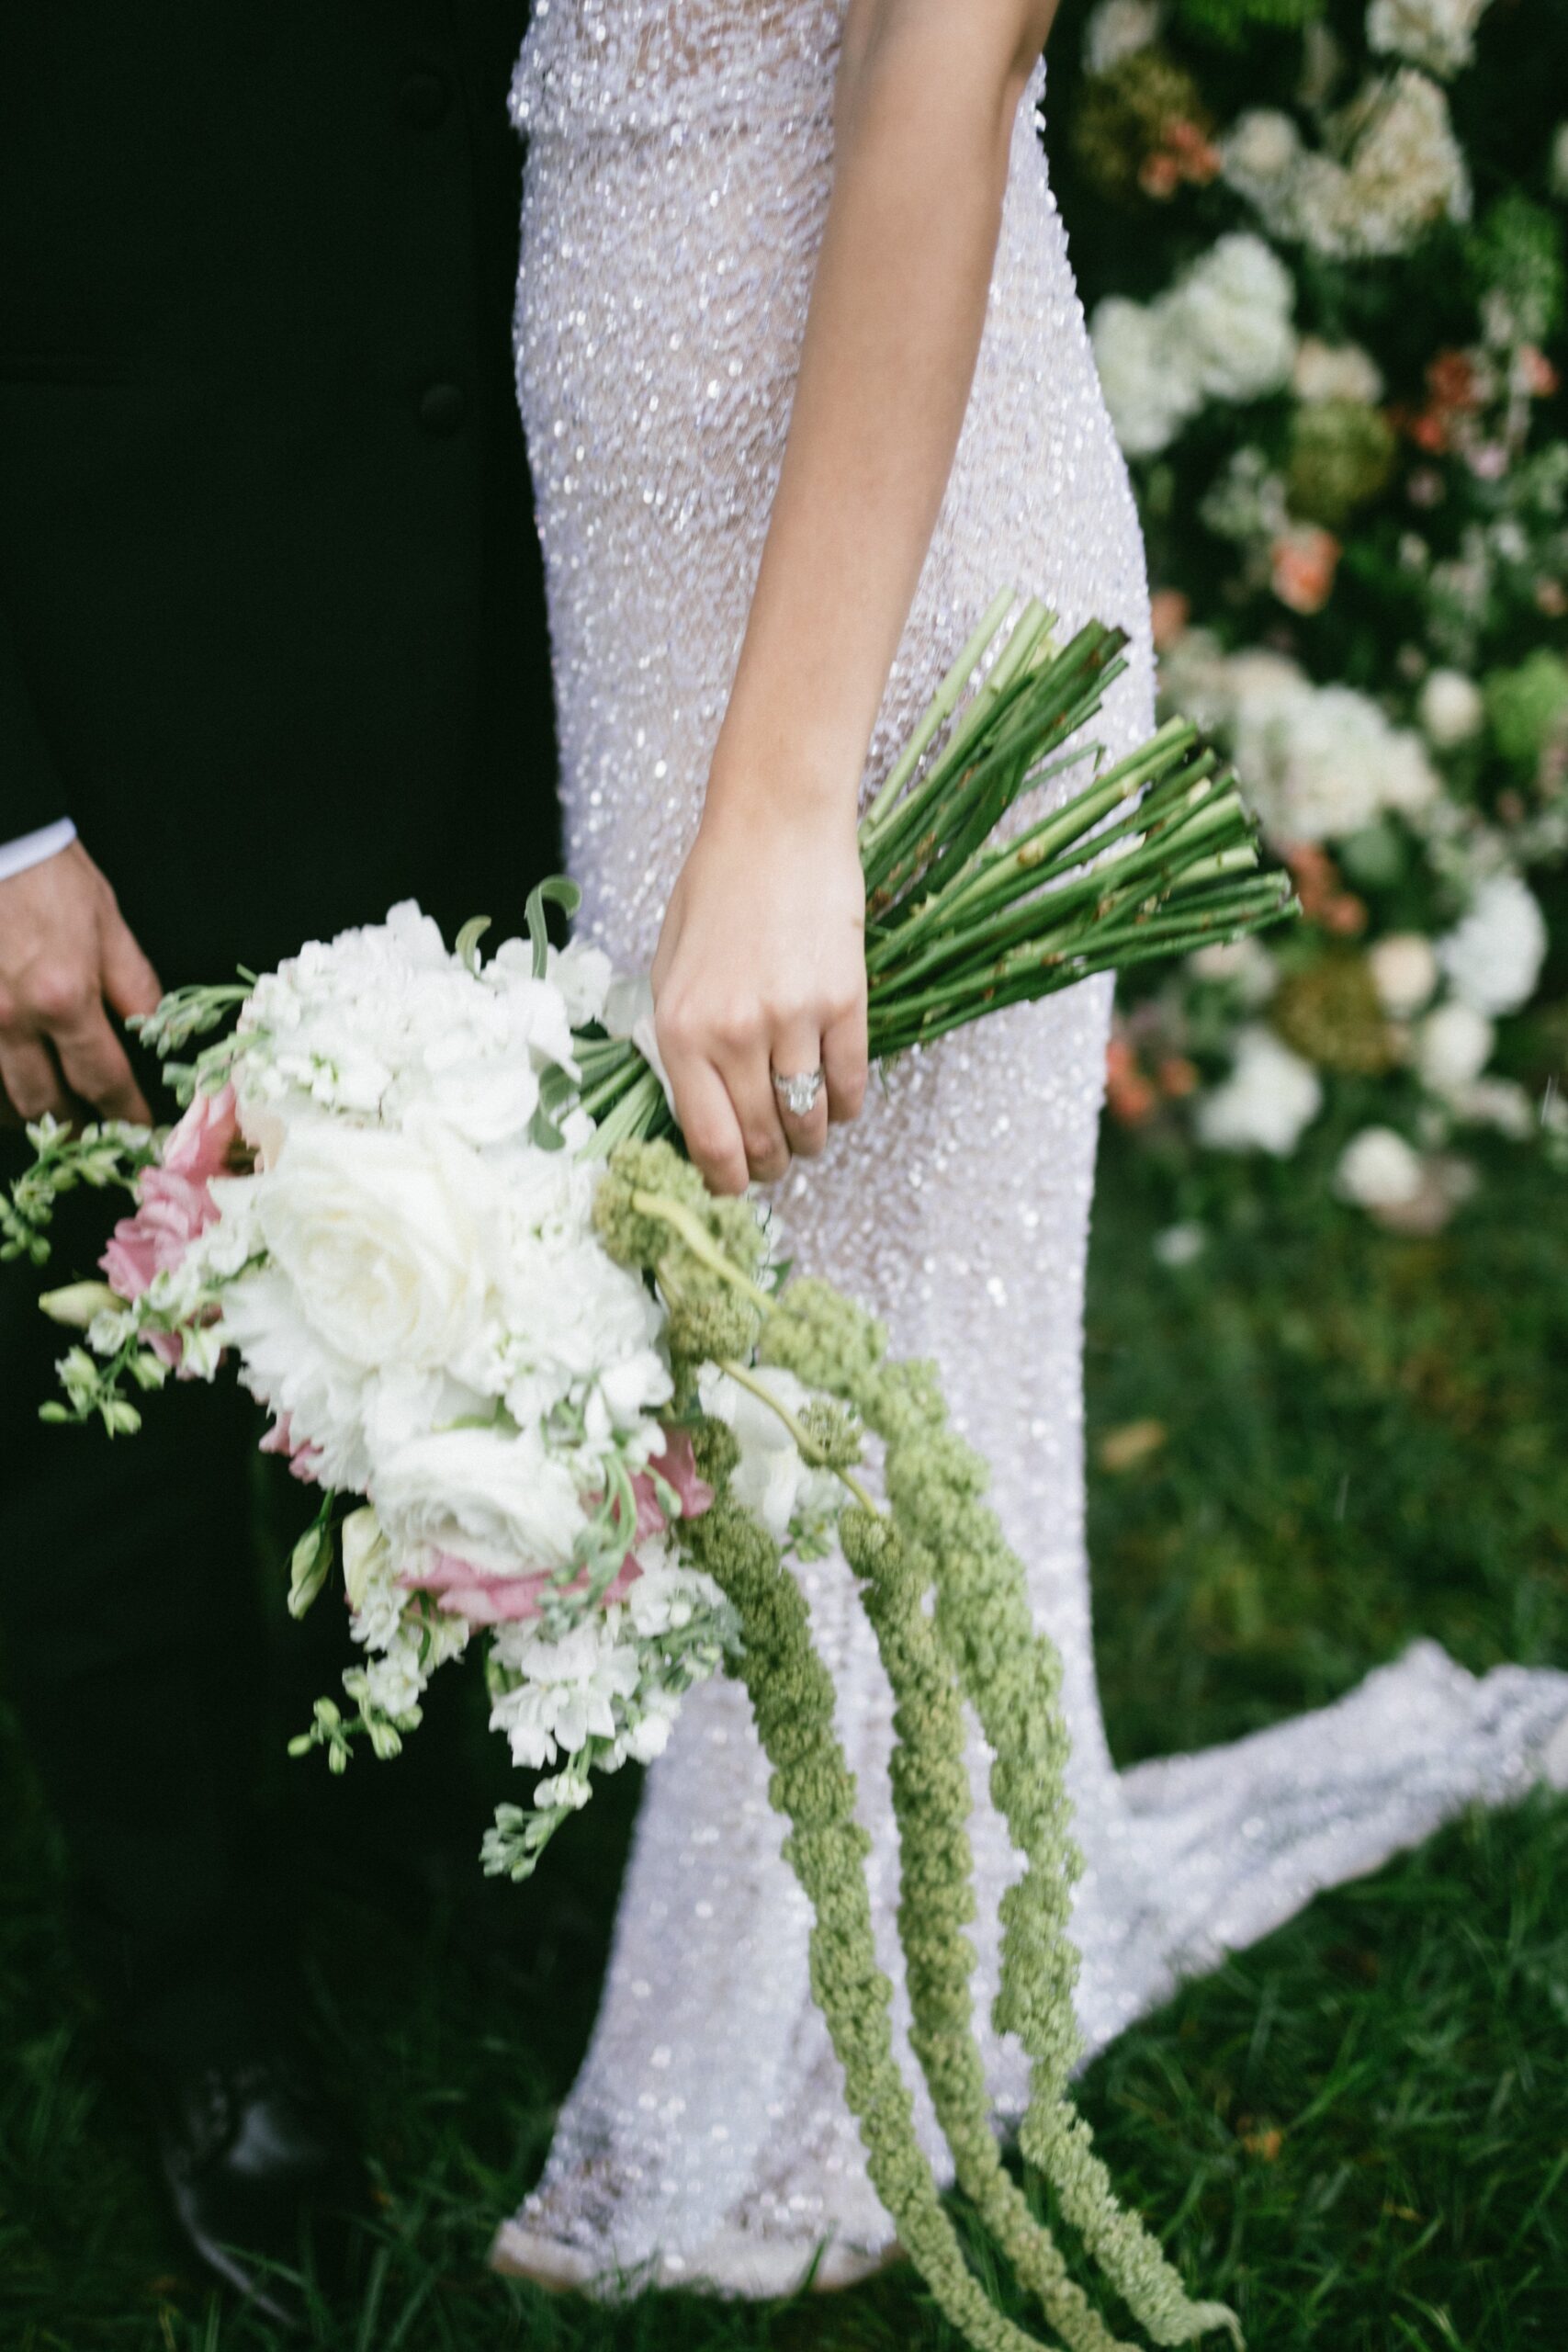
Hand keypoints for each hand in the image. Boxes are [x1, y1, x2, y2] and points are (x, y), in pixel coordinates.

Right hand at [0, 841, 162, 1125]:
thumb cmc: (49, 877)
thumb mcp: (109, 925)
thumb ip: (135, 986)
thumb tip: (156, 1033)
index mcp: (63, 998)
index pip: (103, 1079)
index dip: (124, 1113)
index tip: (138, 1130)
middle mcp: (12, 1019)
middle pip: (44, 1103)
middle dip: (74, 1129)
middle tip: (93, 1135)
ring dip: (27, 1116)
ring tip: (50, 1119)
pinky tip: (7, 1097)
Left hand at [651, 798, 868, 1195]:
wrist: (775, 824)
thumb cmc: (715, 889)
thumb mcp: (668, 967)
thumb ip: (678, 1041)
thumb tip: (695, 1112)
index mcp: (680, 1030)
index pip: (707, 1142)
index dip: (724, 1181)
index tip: (732, 1187)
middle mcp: (734, 1034)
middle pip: (760, 1141)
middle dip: (767, 1167)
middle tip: (773, 1166)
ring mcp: (793, 1020)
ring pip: (808, 1121)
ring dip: (808, 1142)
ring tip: (805, 1137)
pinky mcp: (844, 1002)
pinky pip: (849, 1085)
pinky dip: (845, 1107)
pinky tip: (837, 1102)